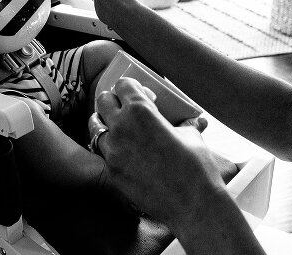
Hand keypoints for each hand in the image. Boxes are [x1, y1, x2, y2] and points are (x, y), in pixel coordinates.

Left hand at [92, 78, 225, 228]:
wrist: (193, 205)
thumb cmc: (196, 167)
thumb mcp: (192, 136)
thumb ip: (186, 123)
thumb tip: (196, 119)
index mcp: (141, 111)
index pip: (123, 85)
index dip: (130, 87)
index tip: (138, 93)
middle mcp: (122, 126)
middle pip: (104, 101)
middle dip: (114, 101)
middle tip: (125, 108)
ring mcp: (113, 150)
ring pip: (96, 127)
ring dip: (106, 124)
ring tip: (120, 130)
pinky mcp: (111, 171)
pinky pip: (102, 152)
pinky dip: (109, 148)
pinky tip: (123, 152)